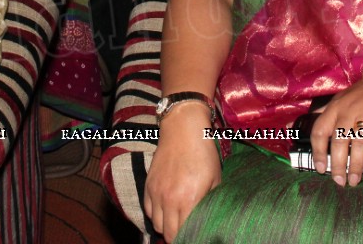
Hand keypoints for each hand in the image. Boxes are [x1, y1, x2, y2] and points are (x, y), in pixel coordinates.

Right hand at [144, 105, 219, 242]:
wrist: (183, 129)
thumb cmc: (203, 153)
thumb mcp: (215, 179)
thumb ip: (209, 202)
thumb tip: (207, 218)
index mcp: (188, 200)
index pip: (183, 233)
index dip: (189, 237)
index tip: (194, 236)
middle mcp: (169, 199)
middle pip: (168, 233)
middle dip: (177, 236)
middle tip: (186, 233)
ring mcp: (156, 192)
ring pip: (156, 224)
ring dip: (166, 226)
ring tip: (176, 222)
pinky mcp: (148, 184)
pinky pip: (147, 209)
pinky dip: (155, 214)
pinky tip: (165, 209)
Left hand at [310, 72, 362, 187]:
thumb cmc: (360, 95)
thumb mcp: (337, 101)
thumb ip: (317, 115)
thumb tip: (289, 127)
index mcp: (334, 109)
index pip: (319, 132)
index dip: (317, 152)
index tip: (320, 169)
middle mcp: (348, 112)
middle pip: (338, 142)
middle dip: (337, 165)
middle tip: (338, 181)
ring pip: (358, 145)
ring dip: (355, 166)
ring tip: (353, 181)